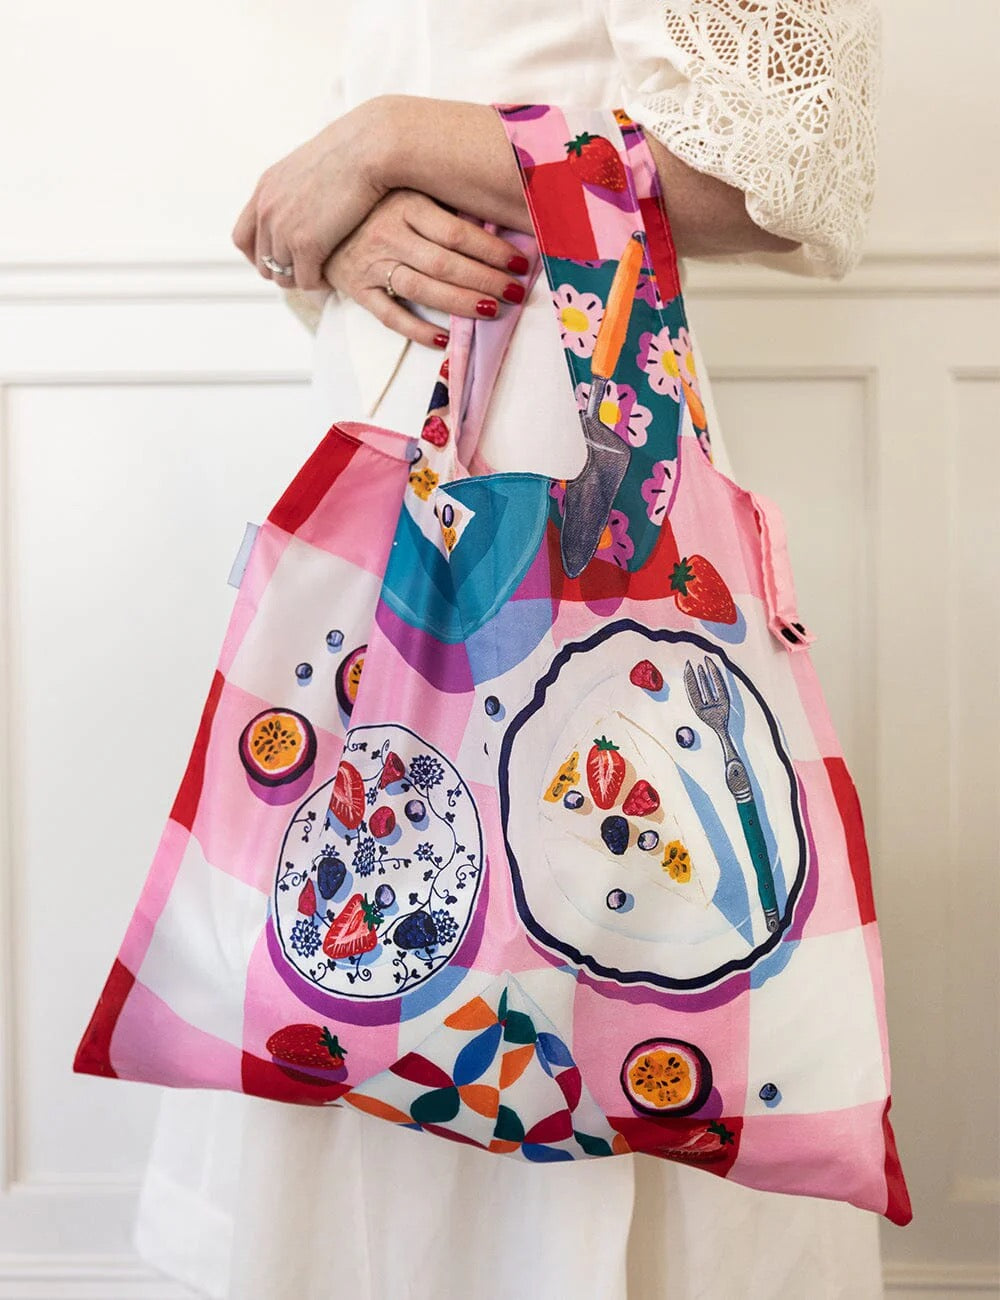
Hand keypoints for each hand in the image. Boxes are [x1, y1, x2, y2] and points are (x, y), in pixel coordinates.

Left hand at [232, 102, 387, 289]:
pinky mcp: (305, 244)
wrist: (369, 148)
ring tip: (323, 274)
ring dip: (302, 280)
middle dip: (284, 272)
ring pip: (283, 277)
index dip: (260, 256)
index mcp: (265, 189)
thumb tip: (304, 206)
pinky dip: (319, 283)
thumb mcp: (308, 167)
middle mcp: (267, 209)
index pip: (242, 238)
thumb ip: (296, 190)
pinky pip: (306, 281)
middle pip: (262, 264)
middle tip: (309, 271)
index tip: (282, 260)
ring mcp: (283, 228)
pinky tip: (334, 275)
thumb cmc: (351, 153)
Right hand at [323, 189, 530, 347]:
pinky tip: (444, 339)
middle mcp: (389, 234)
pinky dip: (418, 331)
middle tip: (515, 292)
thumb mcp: (407, 188)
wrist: (315, 214)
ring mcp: (372, 264)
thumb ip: (442, 203)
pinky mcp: (358, 289)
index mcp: (406, 204)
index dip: (492, 250)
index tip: (520, 263)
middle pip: (446, 264)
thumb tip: (498, 215)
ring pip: (423, 290)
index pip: (457, 233)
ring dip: (461, 303)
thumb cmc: (375, 202)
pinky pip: (390, 316)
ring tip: (492, 311)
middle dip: (485, 280)